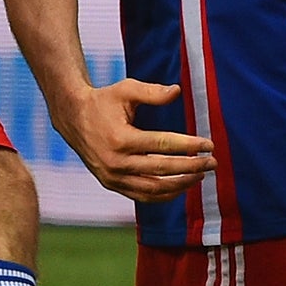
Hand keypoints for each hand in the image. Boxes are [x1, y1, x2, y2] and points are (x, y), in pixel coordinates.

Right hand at [59, 79, 216, 202]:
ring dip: (181, 184)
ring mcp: (113, 177)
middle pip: (162, 169)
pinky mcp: (111, 184)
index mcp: (121, 138)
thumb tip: (177, 91)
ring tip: (200, 175)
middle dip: (191, 167)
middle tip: (212, 163)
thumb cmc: (103, 101)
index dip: (189, 146)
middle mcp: (116, 162)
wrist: (73, 118)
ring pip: (154, 189)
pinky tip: (181, 185)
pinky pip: (142, 196)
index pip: (163, 145)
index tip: (210, 145)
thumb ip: (152, 92)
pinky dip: (164, 194)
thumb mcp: (126, 90)